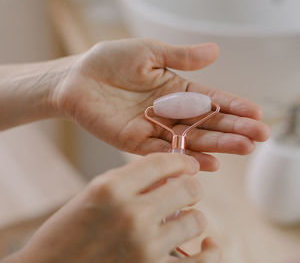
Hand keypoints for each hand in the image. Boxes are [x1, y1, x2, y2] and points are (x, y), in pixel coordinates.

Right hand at [12, 153, 220, 262]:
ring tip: (183, 217)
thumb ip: (131, 180)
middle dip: (191, 185)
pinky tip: (207, 244)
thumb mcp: (95, 193)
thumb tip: (169, 173)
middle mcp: (131, 215)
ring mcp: (144, 248)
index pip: (161, 162)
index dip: (181, 159)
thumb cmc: (69, 230)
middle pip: (187, 188)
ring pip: (197, 221)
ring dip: (193, 216)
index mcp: (112, 188)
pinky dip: (211, 251)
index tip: (188, 164)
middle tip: (188, 188)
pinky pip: (204, 262)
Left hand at [54, 38, 268, 170]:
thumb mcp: (149, 52)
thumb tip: (216, 51)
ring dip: (216, 144)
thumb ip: (180, 56)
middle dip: (233, 128)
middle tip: (259, 135)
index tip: (256, 112)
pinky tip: (207, 162)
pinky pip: (163, 151)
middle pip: (205, 122)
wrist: (77, 77)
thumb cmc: (109, 61)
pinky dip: (184, 156)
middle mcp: (168, 111)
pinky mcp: (134, 141)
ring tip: (243, 148)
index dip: (232, 105)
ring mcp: (153, 128)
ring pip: (189, 139)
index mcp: (174, 89)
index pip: (210, 99)